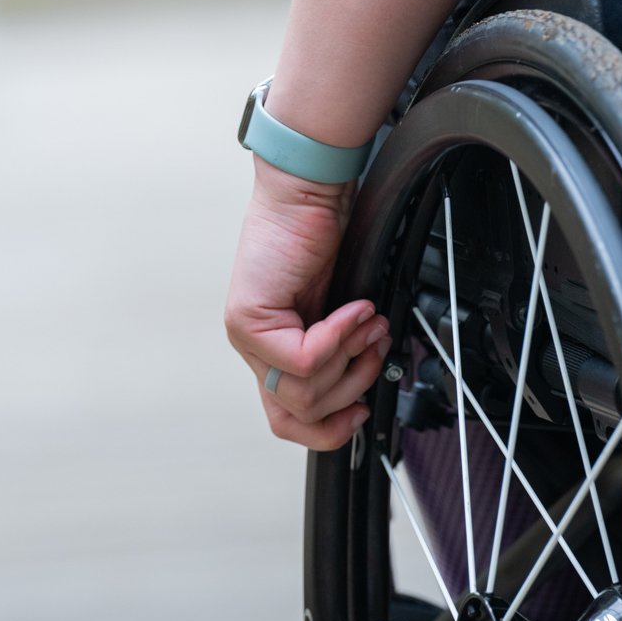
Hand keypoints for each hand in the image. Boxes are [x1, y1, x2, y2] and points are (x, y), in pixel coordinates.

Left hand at [224, 160, 390, 449]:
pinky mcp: (250, 320)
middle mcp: (256, 349)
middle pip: (301, 413)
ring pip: (304, 392)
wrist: (308, 192)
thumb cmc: (323, 237)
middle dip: (352, 387)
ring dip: (350, 358)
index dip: (331, 428)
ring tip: (367, 322)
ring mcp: (248, 336)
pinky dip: (340, 336)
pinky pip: (303, 359)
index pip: (289, 420)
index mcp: (274, 351)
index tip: (363, 410)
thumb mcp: (340, 311)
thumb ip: (341, 352)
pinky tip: (354, 309)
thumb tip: (365, 390)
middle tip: (373, 348)